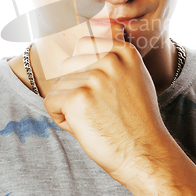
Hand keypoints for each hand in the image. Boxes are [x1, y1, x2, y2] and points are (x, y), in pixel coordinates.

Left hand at [43, 24, 172, 183]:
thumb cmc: (136, 121)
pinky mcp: (78, 98)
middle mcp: (110, 59)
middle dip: (74, 87)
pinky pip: (50, 101)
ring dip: (68, 104)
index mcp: (124, 52)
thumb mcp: (134, 78)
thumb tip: (82, 43)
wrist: (144, 153)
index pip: (83, 44)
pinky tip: (82, 126)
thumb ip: (113, 59)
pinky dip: (59, 116)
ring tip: (94, 119)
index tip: (96, 88)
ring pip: (58, 85)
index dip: (81, 68)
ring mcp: (94, 77)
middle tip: (97, 108)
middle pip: (67, 65)